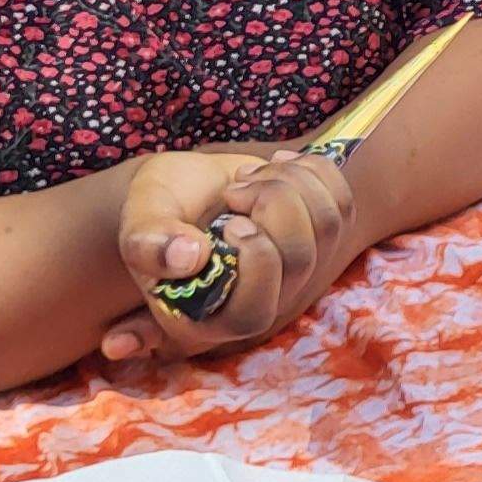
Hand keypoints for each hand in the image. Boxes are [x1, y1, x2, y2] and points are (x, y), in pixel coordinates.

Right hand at [106, 149, 363, 360]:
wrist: (188, 189)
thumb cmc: (159, 211)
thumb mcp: (139, 222)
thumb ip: (148, 245)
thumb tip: (182, 263)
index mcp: (212, 317)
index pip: (254, 310)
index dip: (254, 258)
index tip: (229, 220)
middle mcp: (265, 303)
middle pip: (301, 257)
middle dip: (271, 204)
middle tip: (234, 190)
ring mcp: (301, 273)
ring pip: (328, 223)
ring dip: (290, 182)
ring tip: (249, 178)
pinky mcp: (323, 237)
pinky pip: (342, 200)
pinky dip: (313, 170)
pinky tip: (279, 164)